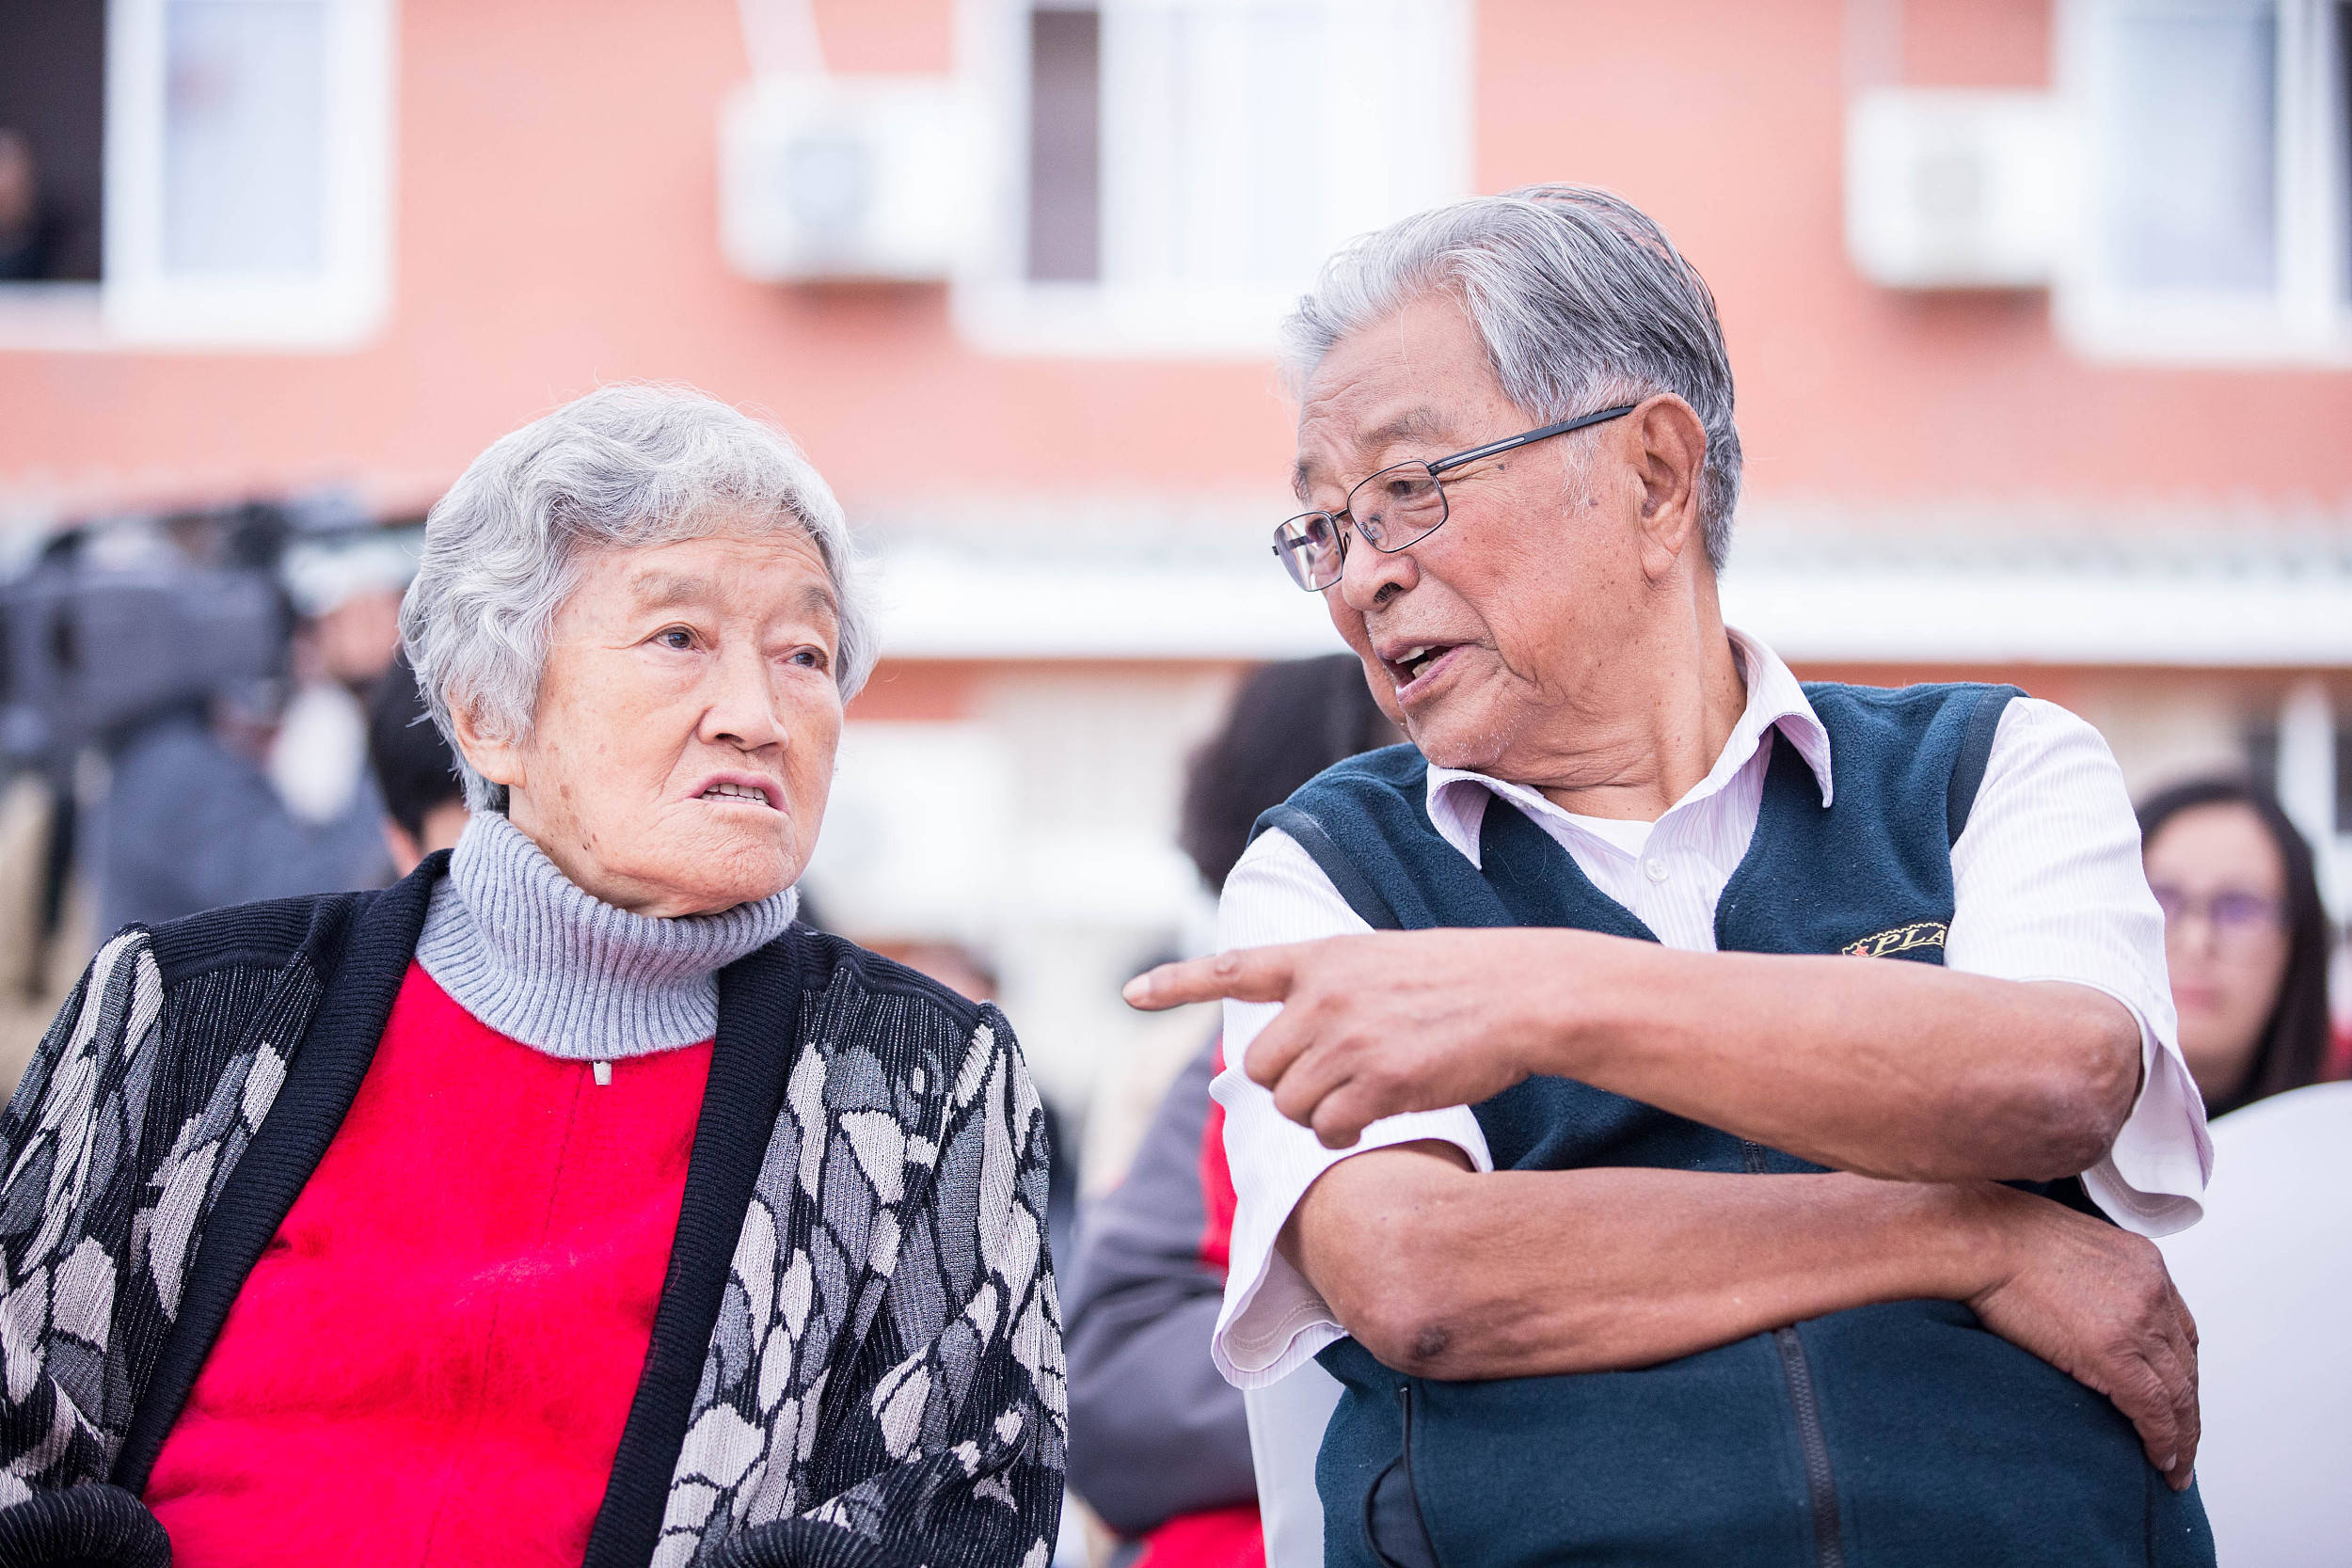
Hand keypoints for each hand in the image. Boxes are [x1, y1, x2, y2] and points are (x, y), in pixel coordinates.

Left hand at [1122, 931, 1568, 1146]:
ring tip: (1367, 1093)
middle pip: (1262, 1068)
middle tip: (1336, 1080)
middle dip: (1289, 1085)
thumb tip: (1281, 1054)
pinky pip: (1328, 1132)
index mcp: (1323, 958)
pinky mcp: (1375, 1081)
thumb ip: (1327, 994)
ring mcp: (1346, 1039)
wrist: (1523, 994)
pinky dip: (1343, 1137)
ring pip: (1291, 1106)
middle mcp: (1323, 997)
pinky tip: (1373, 1119)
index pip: (1233, 968)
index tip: (1130, 994)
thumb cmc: (1461, 982)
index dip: (1177, 984)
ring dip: (1320, 1115)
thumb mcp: (1383, 962)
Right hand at [1963, 1186, 2199, 1490]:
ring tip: (2175, 1464)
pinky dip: (2164, 1440)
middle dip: (2186, 1408)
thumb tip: (2082, 1311)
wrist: (1982, 1238)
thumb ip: (2091, 1278)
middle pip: (2186, 1364)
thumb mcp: (2068, 1248)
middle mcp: (2153, 1291)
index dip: (2179, 1370)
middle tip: (2183, 1442)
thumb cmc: (2001, 1237)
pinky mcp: (2115, 1353)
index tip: (2173, 1395)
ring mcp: (2139, 1321)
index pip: (2181, 1330)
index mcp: (2144, 1263)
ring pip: (2179, 1392)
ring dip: (2182, 1434)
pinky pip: (2153, 1409)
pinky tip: (2160, 1459)